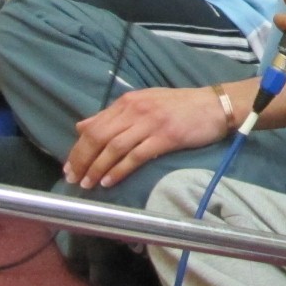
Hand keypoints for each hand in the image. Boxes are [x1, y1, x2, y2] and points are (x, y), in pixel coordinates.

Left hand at [66, 82, 243, 189]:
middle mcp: (135, 110)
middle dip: (82, 159)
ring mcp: (150, 123)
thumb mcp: (143, 103)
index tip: (69, 166)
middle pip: (99, 137)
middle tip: (73, 179)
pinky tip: (109, 181)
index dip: (78, 148)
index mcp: (127, 101)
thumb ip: (113, 115)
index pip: (94, 125)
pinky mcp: (166, 137)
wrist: (215, 105)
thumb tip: (81, 126)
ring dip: (97, 168)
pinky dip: (119, 170)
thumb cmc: (180, 106)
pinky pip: (136, 156)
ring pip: (114, 148)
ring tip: (87, 184)